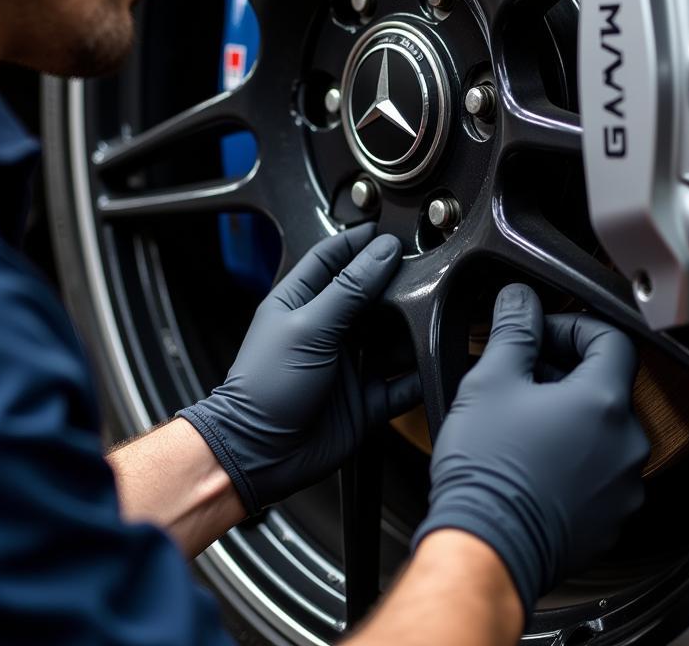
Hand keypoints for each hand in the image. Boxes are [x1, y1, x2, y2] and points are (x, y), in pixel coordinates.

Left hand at [178, 224, 419, 512]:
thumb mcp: (309, 328)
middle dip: (395, 287)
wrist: (258, 455)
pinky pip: (400, 385)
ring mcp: (345, 365)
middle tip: (422, 275)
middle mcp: (325, 331)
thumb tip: (381, 252)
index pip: (331, 259)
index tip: (387, 232)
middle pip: (368, 297)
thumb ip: (349, 289)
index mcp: (300, 302)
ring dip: (409, 332)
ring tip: (430, 320)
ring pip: (389, 339)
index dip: (358, 242)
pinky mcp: (363, 401)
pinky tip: (429, 366)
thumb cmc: (263, 388)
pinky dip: (416, 377)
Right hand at [412, 284, 649, 618]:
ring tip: (522, 418)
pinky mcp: (610, 519)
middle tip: (522, 373)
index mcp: (605, 402)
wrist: (487, 548)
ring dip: (569, 413)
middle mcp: (627, 444)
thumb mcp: (491, 380)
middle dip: (565, 369)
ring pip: (604, 429)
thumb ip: (514, 330)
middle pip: (607, 384)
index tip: (542, 332)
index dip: (574, 325)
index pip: (612, 338)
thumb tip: (520, 300)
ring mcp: (623, 487)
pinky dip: (574, 455)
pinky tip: (533, 458)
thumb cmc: (489, 470)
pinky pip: (600, 470)